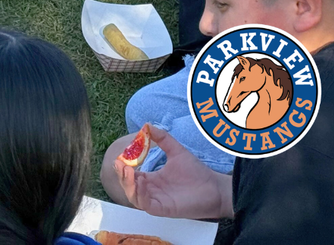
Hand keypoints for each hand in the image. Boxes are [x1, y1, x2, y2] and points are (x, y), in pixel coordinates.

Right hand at [114, 126, 229, 221]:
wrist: (214, 187)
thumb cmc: (196, 172)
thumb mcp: (176, 150)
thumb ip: (162, 138)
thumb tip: (147, 125)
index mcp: (153, 179)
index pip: (132, 175)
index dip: (124, 167)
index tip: (120, 156)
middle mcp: (152, 191)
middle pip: (129, 187)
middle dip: (121, 176)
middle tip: (119, 163)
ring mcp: (157, 201)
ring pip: (135, 198)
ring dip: (128, 185)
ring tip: (127, 171)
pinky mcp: (164, 209)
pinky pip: (147, 205)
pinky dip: (140, 194)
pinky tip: (141, 180)